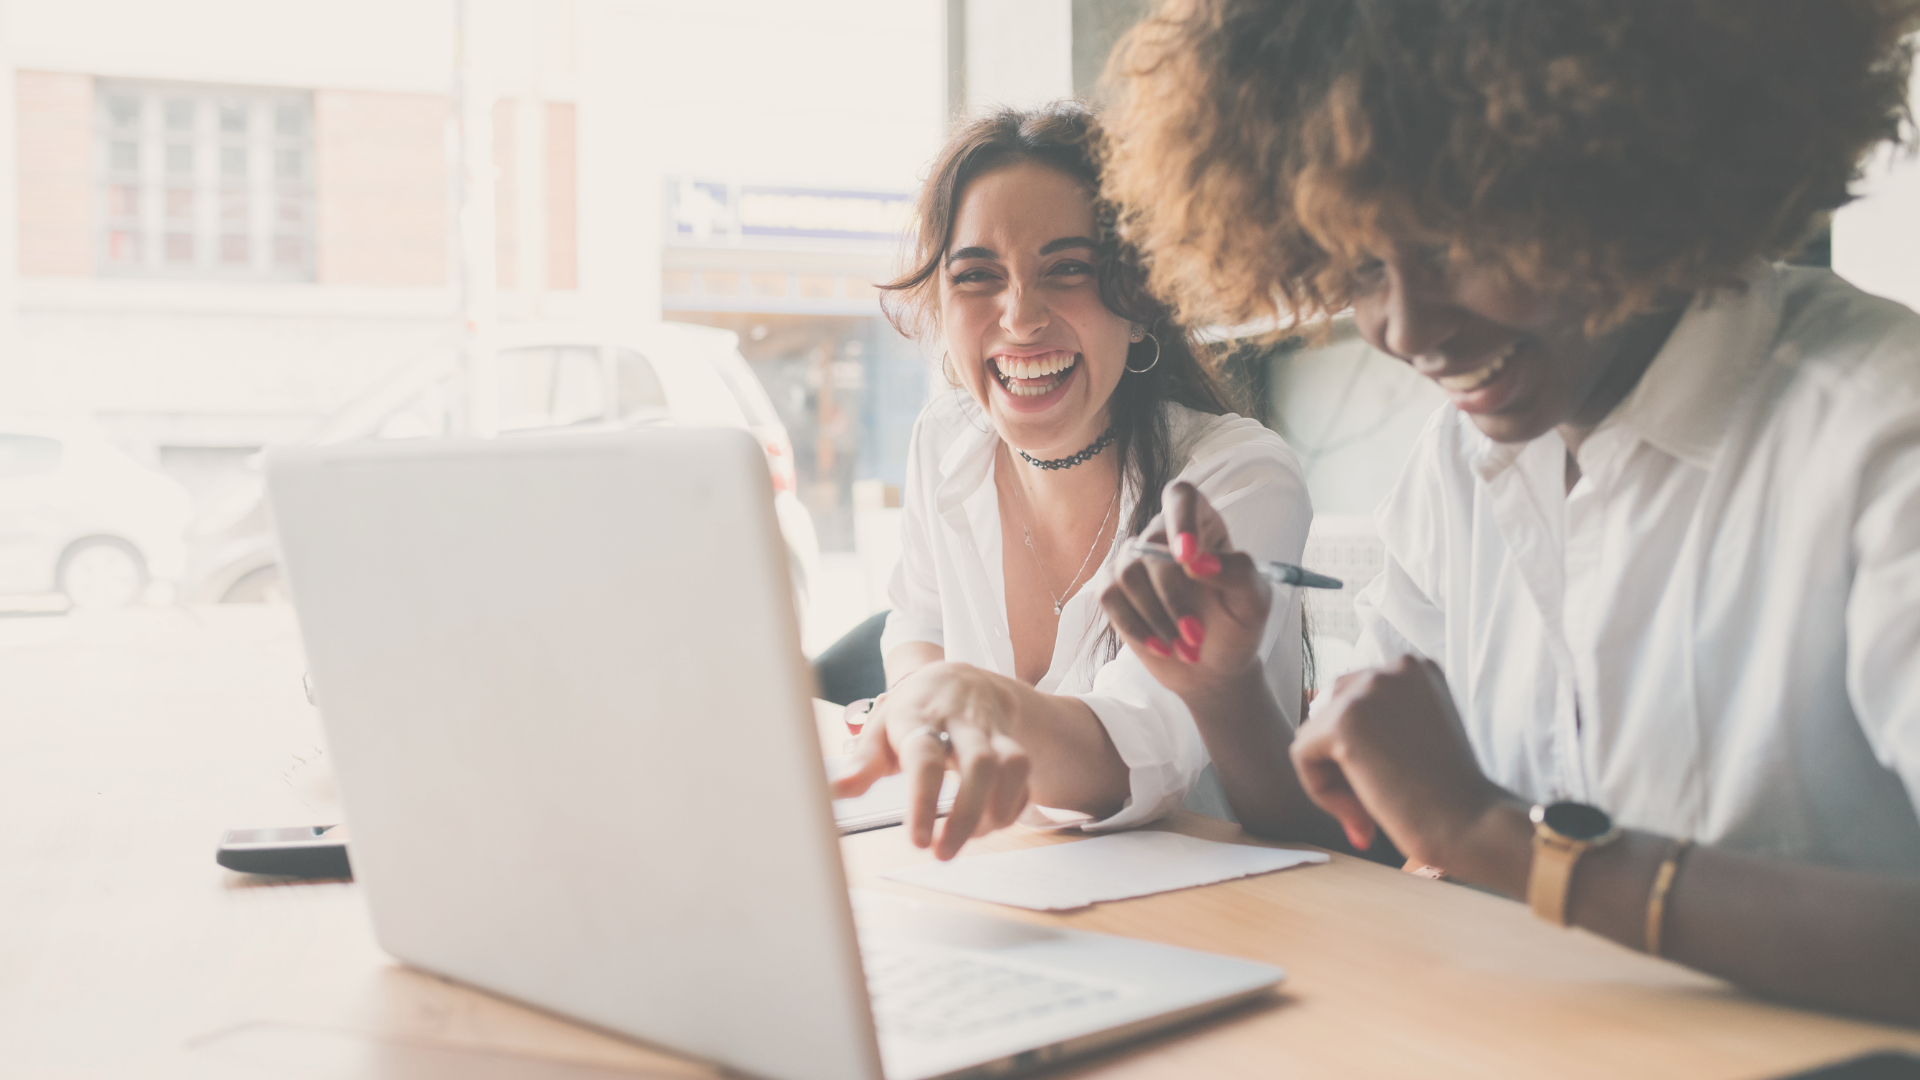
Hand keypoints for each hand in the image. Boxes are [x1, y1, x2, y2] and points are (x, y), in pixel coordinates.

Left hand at [830, 662, 1030, 859]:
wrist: (959, 679)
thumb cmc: (912, 711)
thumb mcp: (880, 731)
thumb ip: (861, 763)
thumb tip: (833, 791)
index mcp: (919, 718)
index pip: (925, 758)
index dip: (923, 801)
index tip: (917, 843)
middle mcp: (960, 722)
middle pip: (980, 764)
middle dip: (967, 816)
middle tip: (944, 855)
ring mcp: (991, 731)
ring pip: (1012, 765)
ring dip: (997, 811)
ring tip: (972, 838)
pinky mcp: (1013, 741)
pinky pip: (1024, 775)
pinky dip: (1014, 804)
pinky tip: (992, 822)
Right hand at [1099, 481, 1272, 695]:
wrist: (1213, 668)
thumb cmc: (1237, 626)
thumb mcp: (1255, 601)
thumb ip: (1238, 573)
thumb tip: (1196, 561)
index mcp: (1203, 525)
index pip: (1182, 497)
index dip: (1181, 518)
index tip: (1187, 556)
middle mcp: (1165, 536)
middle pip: (1153, 545)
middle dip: (1173, 596)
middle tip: (1196, 635)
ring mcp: (1136, 561)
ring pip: (1128, 573)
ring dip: (1157, 617)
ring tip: (1185, 647)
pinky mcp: (1115, 589)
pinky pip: (1110, 596)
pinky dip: (1136, 625)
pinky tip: (1160, 646)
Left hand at [1289, 655, 1507, 864]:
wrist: (1472, 825)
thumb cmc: (1448, 795)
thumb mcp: (1415, 737)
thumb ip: (1376, 722)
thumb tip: (1310, 732)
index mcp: (1417, 668)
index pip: (1354, 698)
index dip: (1362, 747)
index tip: (1393, 780)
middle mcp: (1395, 666)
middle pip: (1329, 711)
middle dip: (1342, 759)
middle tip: (1378, 798)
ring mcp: (1370, 688)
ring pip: (1312, 735)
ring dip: (1333, 777)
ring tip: (1370, 809)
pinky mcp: (1344, 720)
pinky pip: (1302, 755)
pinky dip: (1321, 791)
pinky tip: (1360, 814)